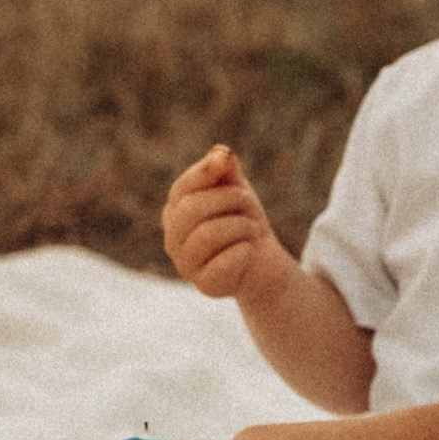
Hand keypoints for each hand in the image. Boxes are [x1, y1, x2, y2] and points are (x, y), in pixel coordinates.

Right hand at [164, 144, 291, 306]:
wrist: (264, 262)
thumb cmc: (244, 221)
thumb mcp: (237, 188)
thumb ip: (225, 169)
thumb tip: (219, 153)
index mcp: (176, 211)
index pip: (182, 188)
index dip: (204, 172)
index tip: (227, 163)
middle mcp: (173, 239)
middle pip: (190, 210)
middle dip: (227, 199)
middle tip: (248, 202)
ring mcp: (186, 265)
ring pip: (207, 235)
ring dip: (241, 226)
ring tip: (252, 229)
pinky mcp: (205, 286)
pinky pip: (222, 264)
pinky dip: (243, 252)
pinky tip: (248, 252)